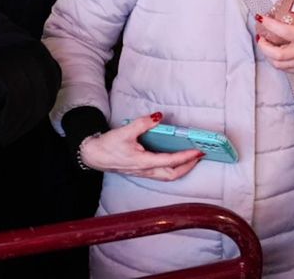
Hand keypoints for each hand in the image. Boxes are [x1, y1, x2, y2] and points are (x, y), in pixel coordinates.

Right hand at [77, 112, 203, 180]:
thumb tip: (159, 116)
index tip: (198, 152)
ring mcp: (144, 172)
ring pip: (168, 176)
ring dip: (182, 169)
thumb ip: (143, 123)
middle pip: (173, 175)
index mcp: (143, 162)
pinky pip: (162, 173)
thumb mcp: (125, 131)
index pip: (170, 161)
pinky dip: (173, 168)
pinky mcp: (142, 170)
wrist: (94, 156)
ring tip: (191, 158)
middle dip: (188, 166)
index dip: (186, 157)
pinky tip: (175, 160)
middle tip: (199, 156)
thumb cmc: (107, 146)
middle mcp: (146, 170)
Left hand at [255, 12, 293, 89]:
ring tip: (265, 44)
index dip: (271, 25)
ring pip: (278, 63)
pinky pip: (286, 68)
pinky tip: (276, 55)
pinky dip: (277, 61)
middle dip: (263, 44)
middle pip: (276, 53)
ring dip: (268, 54)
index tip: (262, 18)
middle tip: (260, 35)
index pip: (285, 32)